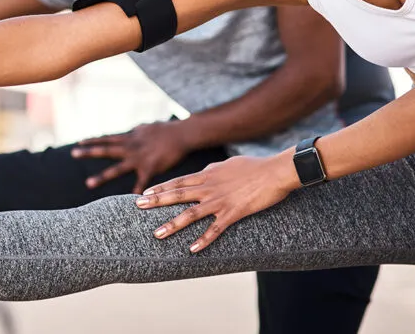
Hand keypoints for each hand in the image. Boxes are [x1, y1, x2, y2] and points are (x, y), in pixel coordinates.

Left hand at [71, 120, 191, 193]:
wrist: (182, 134)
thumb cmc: (166, 131)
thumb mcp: (147, 128)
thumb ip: (137, 132)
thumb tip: (132, 131)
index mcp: (130, 138)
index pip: (107, 138)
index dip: (93, 140)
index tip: (79, 143)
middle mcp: (131, 147)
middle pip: (106, 150)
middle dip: (89, 152)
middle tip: (73, 153)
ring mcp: (139, 158)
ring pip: (117, 168)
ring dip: (102, 176)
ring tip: (88, 183)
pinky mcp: (150, 168)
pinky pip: (140, 183)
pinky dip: (134, 192)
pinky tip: (130, 204)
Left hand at [134, 154, 298, 252]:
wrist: (276, 171)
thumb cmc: (254, 167)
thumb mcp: (228, 164)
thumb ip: (213, 169)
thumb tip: (204, 169)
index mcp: (207, 174)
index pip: (178, 181)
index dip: (160, 187)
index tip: (144, 192)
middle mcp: (209, 187)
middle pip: (177, 194)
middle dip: (156, 201)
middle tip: (138, 206)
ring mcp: (220, 200)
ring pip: (191, 214)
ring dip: (173, 225)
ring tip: (157, 234)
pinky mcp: (233, 212)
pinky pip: (215, 229)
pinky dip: (203, 240)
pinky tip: (192, 250)